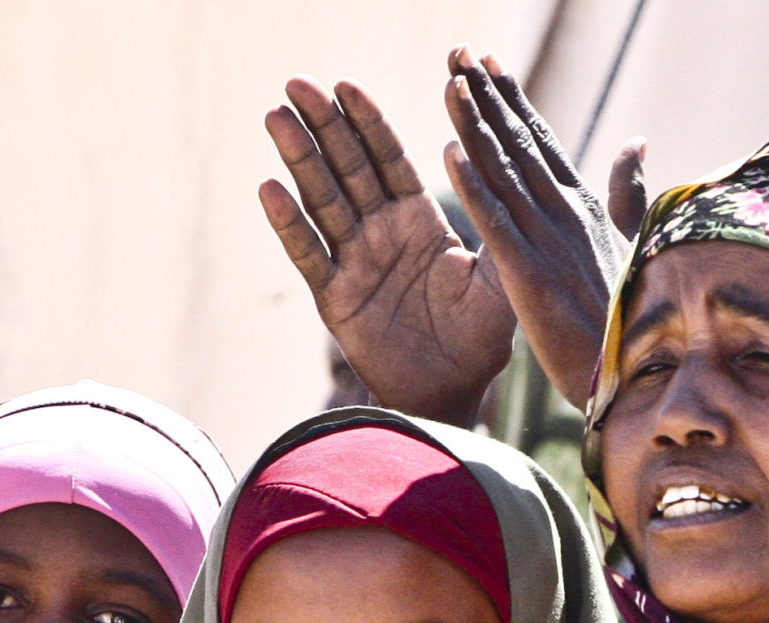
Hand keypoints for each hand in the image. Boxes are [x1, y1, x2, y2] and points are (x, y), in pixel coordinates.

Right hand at [260, 74, 517, 426]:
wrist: (452, 394)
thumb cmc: (479, 340)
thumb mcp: (498, 277)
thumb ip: (495, 226)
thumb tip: (495, 168)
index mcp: (419, 222)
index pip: (389, 161)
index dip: (368, 123)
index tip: (347, 85)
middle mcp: (381, 233)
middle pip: (347, 168)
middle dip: (324, 125)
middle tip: (298, 83)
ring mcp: (353, 261)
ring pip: (321, 200)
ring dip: (298, 159)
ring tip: (276, 116)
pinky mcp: (334, 296)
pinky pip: (308, 255)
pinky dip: (289, 223)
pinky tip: (270, 188)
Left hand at [440, 51, 643, 404]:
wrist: (639, 377)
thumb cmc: (635, 319)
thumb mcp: (634, 243)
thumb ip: (629, 191)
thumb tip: (637, 140)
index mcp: (584, 208)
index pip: (542, 143)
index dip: (513, 101)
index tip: (489, 63)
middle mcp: (565, 214)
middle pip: (518, 143)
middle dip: (487, 96)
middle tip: (458, 50)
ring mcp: (547, 242)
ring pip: (503, 172)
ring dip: (475, 125)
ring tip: (451, 82)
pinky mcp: (529, 276)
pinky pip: (495, 223)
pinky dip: (474, 186)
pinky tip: (450, 151)